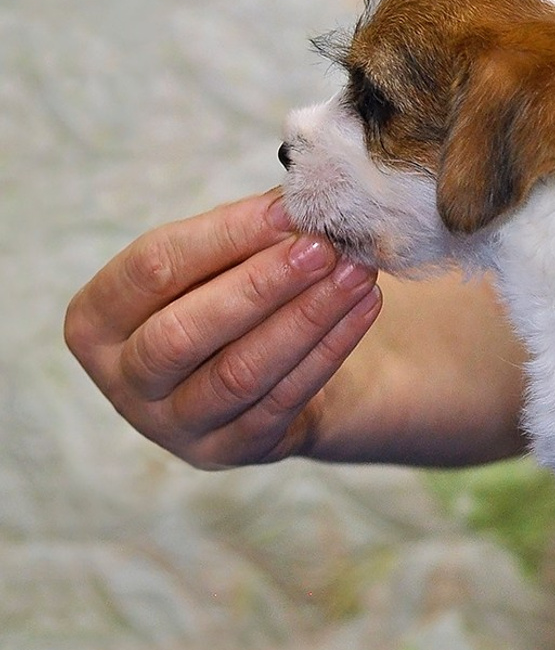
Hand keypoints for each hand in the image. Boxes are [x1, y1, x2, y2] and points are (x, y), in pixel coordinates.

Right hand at [64, 191, 381, 469]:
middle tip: (324, 246)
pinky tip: (364, 307)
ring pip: (240, 372)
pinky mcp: (230, 450)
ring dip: (306, 317)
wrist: (258, 378)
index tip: (288, 208)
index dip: (224, 235)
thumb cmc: (224, 304)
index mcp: (96, 320)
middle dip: (261, 284)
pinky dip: (330, 349)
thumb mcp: (213, 269)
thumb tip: (299, 198)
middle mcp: (123, 379)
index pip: (152, 268)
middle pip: (186, 331)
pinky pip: (284, 400)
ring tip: (356, 272)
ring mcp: (173, 426)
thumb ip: (242, 236)